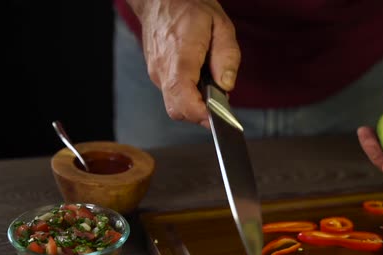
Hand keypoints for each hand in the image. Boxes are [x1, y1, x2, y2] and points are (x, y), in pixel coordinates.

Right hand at [130, 0, 240, 127]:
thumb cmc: (189, 6)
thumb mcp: (220, 24)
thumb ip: (227, 56)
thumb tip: (227, 85)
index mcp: (180, 55)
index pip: (183, 97)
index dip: (200, 113)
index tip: (218, 116)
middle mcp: (163, 68)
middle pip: (177, 110)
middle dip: (199, 113)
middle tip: (217, 104)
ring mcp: (156, 73)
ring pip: (173, 104)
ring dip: (193, 104)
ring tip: (207, 85)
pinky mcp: (155, 74)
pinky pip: (171, 94)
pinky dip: (186, 95)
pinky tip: (196, 79)